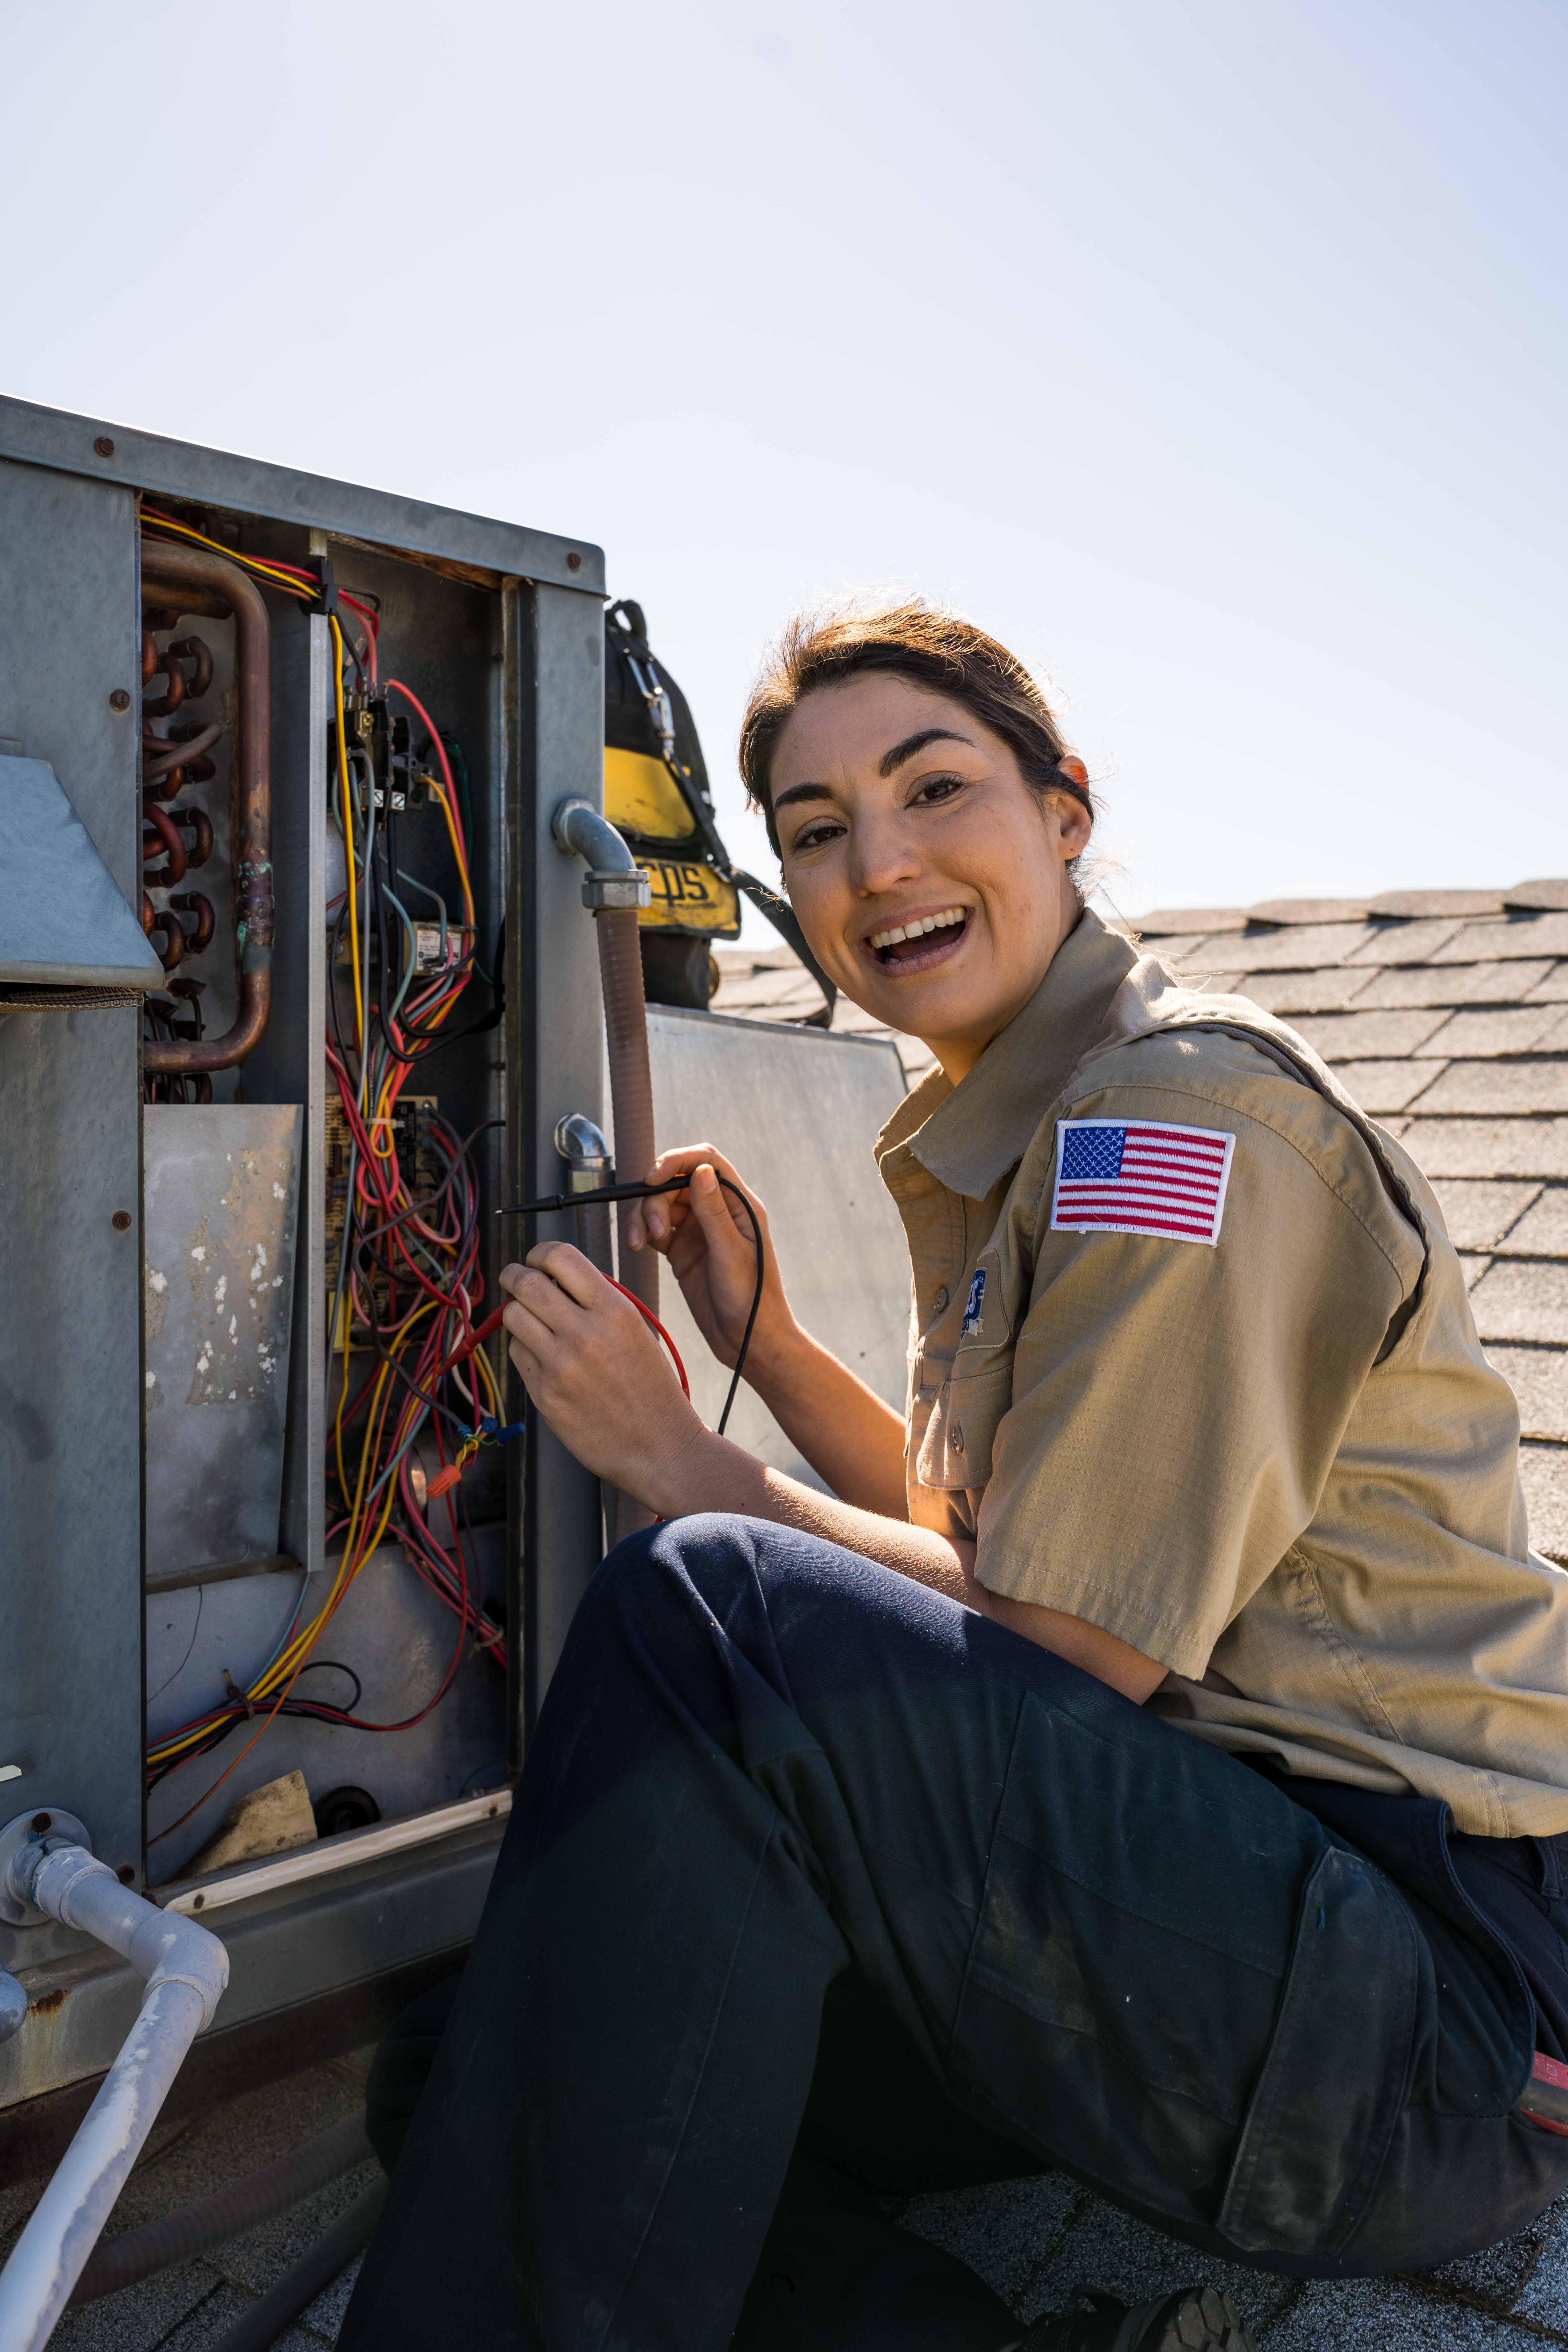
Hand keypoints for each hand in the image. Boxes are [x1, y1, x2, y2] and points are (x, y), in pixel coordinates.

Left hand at [500, 1241, 705, 1500]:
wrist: (659, 1446)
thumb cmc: (650, 1387)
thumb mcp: (636, 1330)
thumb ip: (598, 1301)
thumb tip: (554, 1278)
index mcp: (614, 1310)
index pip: (559, 1257)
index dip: (538, 1253)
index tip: (535, 1260)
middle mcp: (585, 1332)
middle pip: (525, 1282)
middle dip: (513, 1275)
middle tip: (514, 1279)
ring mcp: (560, 1365)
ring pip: (512, 1317)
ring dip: (516, 1313)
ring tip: (531, 1322)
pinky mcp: (544, 1394)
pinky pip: (517, 1355)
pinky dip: (523, 1350)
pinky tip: (542, 1358)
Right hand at [623, 1145, 797, 1381]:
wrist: (747, 1341)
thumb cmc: (752, 1299)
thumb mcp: (731, 1253)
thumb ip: (713, 1212)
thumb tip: (701, 1171)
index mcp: (739, 1205)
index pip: (705, 1162)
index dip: (676, 1161)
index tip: (651, 1177)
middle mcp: (717, 1212)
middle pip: (675, 1183)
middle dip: (655, 1199)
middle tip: (652, 1230)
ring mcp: (698, 1230)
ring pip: (661, 1205)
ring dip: (644, 1217)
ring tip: (640, 1243)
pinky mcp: (682, 1249)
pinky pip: (656, 1229)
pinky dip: (643, 1233)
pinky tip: (639, 1247)